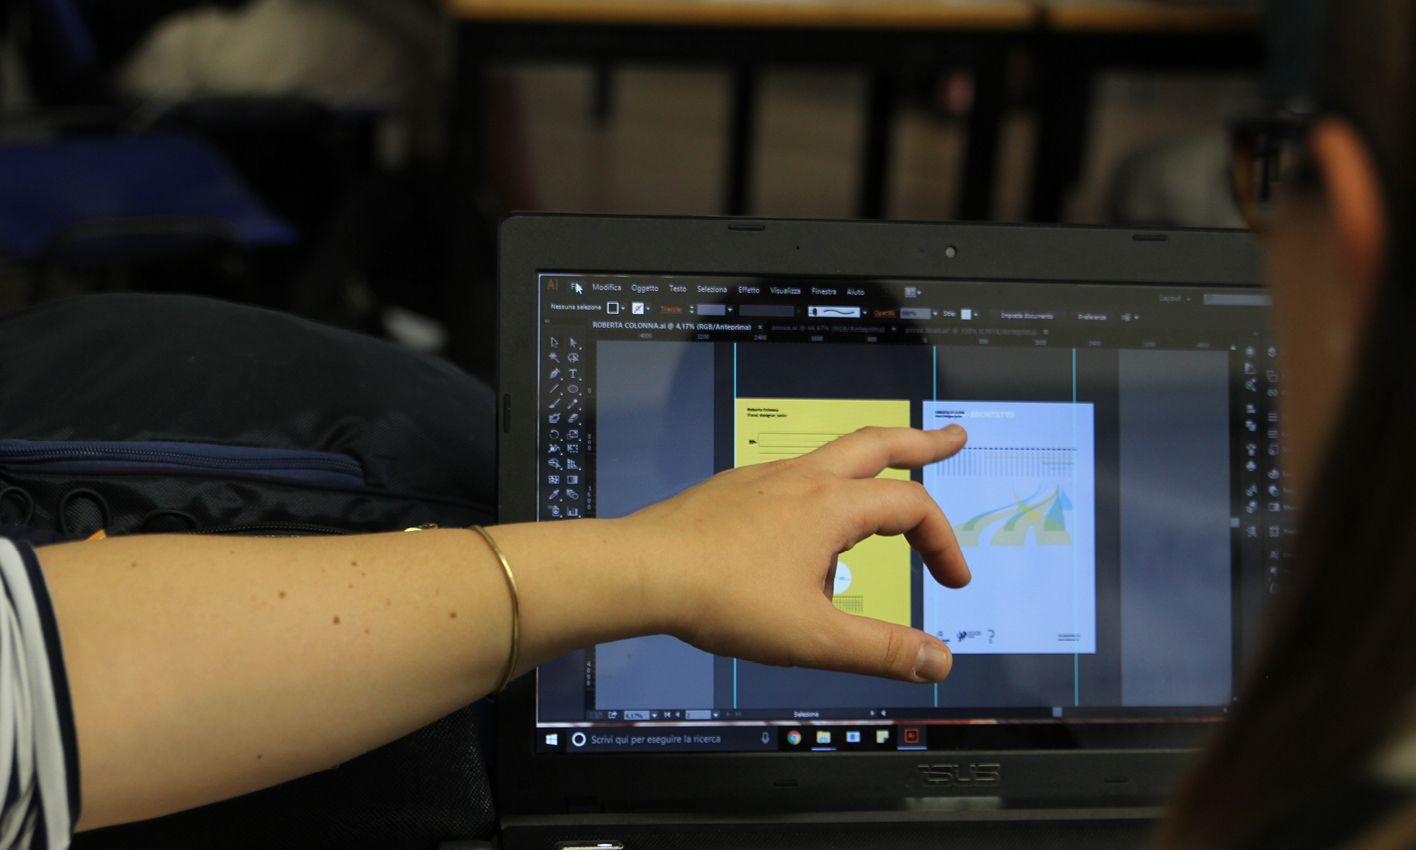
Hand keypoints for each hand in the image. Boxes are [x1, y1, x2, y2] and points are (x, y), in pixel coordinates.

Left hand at [622, 425, 969, 683]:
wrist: (642, 571)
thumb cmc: (719, 597)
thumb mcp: (813, 637)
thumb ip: (880, 650)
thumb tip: (937, 660)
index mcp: (830, 506)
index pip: (912, 508)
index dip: (943, 543)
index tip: (953, 579)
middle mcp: (801, 480)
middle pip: (878, 444)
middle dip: (921, 442)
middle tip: (950, 439)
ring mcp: (764, 480)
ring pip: (832, 457)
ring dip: (870, 463)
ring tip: (880, 495)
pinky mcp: (734, 491)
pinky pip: (791, 479)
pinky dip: (819, 490)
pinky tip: (806, 528)